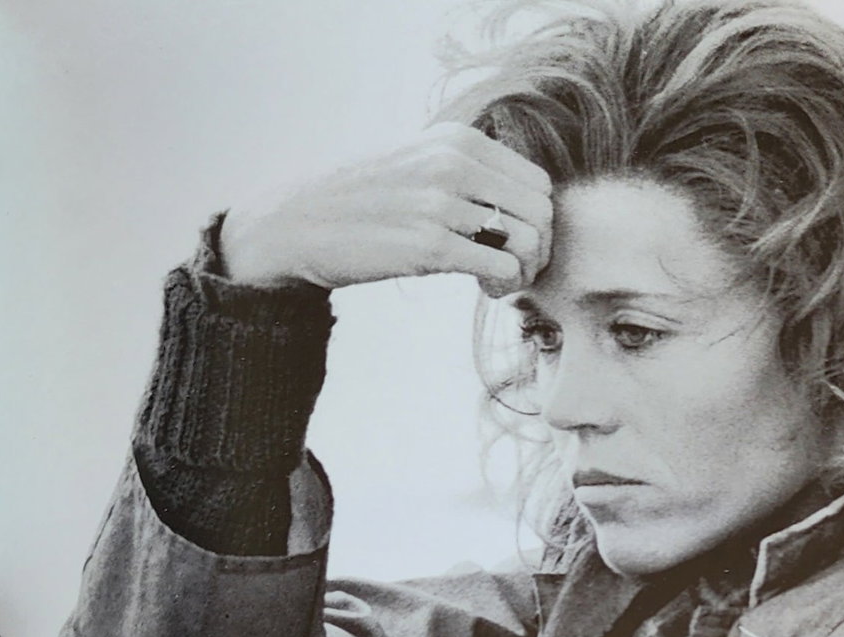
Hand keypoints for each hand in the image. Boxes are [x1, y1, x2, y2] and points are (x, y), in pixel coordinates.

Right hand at [218, 125, 552, 293]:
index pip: (537, 182)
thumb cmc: (366, 201)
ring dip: (523, 272)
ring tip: (498, 281)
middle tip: (514, 269)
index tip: (514, 241)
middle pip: (542, 212)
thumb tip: (522, 200)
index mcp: (458, 140)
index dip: (537, 220)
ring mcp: (441, 204)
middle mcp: (454, 164)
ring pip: (528, 242)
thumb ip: (468, 170)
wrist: (302, 222)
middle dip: (539, 249)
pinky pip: (501, 268)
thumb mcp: (420, 161)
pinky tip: (484, 289)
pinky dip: (504, 286)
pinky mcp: (430, 247)